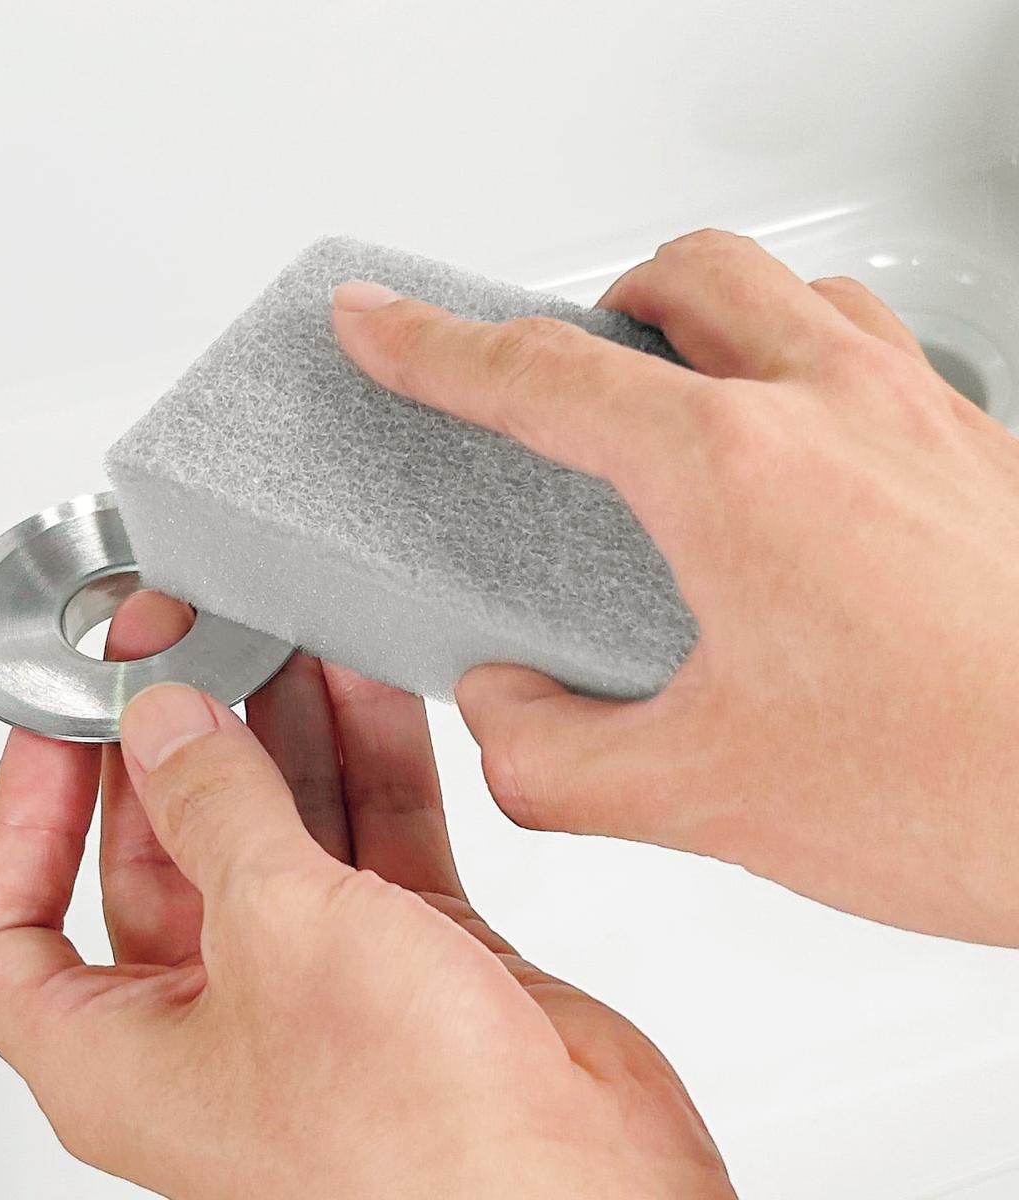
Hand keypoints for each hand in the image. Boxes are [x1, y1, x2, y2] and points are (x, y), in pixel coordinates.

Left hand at [0, 590, 732, 1199]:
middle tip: (186, 652)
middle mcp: (218, 1020)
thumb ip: (219, 810)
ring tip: (281, 643)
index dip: (18, 821)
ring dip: (283, 737)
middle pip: (162, 855)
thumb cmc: (419, 1144)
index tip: (58, 724)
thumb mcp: (281, 934)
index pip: (8, 935)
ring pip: (279, 830)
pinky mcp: (408, 954)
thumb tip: (169, 726)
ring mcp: (318, 983)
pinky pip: (372, 834)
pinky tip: (365, 688)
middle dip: (177, 748)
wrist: (584, 1192)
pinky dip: (370, 760)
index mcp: (126, 1056)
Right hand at [331, 230, 1018, 947]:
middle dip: (596, 308)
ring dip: (709, 321)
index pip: (539, 374)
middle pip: (681, 275)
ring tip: (679, 401)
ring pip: (789, 289)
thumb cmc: (972, 786)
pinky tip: (803, 459)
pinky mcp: (985, 448)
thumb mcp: (705, 795)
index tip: (381, 322)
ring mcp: (923, 413)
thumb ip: (556, 758)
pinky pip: (873, 348)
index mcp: (734, 472)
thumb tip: (506, 714)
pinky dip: (805, 367)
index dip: (433, 344)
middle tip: (561, 371)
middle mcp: (832, 409)